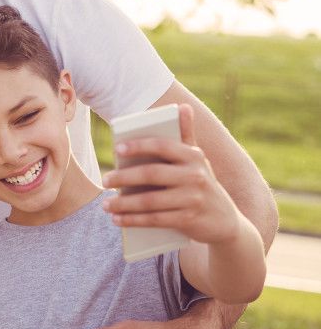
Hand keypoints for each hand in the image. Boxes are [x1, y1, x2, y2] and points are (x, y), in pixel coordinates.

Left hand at [101, 104, 241, 244]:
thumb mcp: (197, 160)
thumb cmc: (201, 183)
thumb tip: (183, 106)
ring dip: (124, 203)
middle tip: (104, 180)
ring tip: (105, 204)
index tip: (117, 149)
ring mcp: (192, 199)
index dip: (139, 146)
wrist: (225, 221)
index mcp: (193, 156)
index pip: (162, 146)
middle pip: (151, 174)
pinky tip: (117, 219)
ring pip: (150, 201)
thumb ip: (186, 135)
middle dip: (124, 178)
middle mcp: (195, 176)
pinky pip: (155, 219)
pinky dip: (133, 220)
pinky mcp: (188, 220)